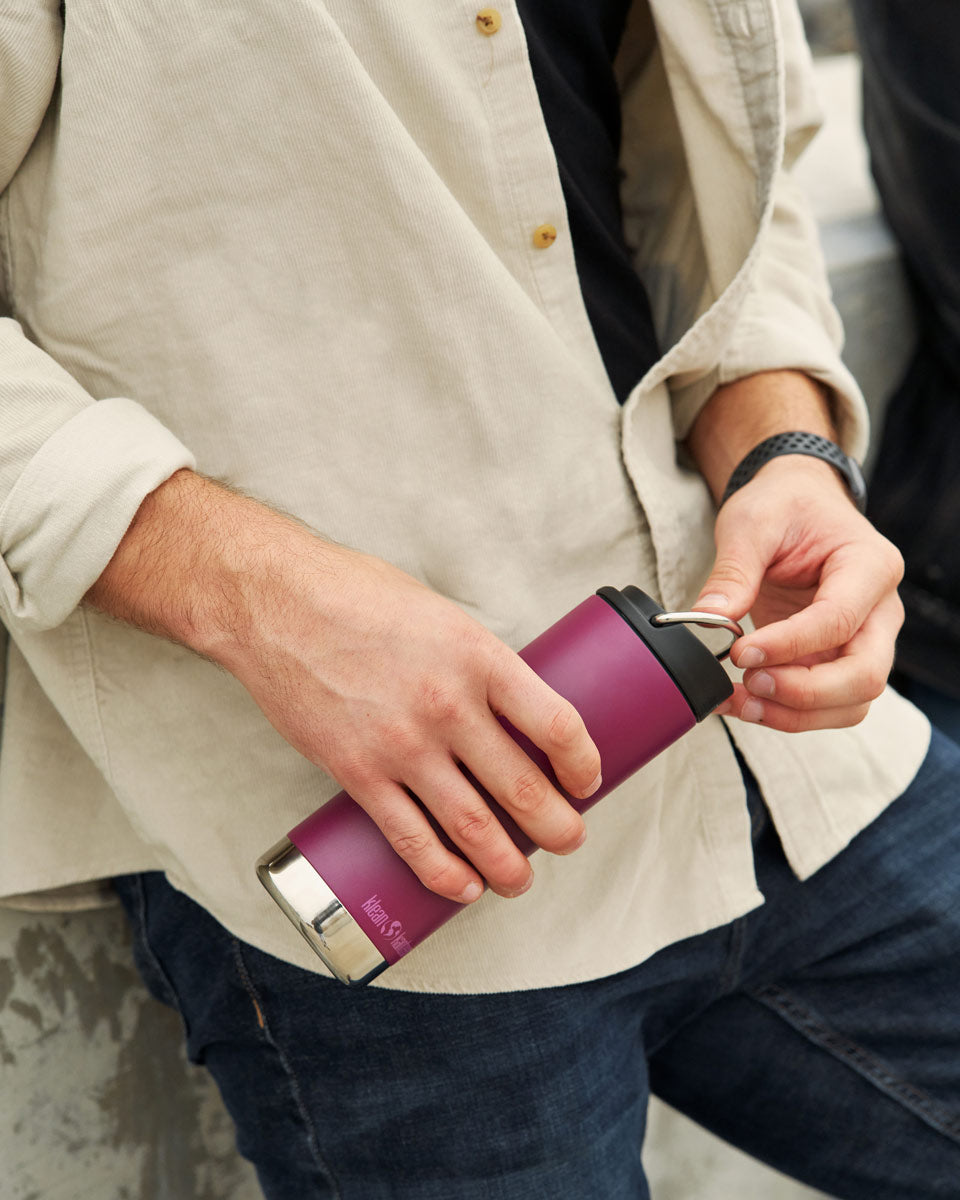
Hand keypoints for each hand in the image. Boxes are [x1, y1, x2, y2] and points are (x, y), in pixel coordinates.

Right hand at [86, 471, 601, 902]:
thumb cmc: (356, 596)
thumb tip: (509, 708)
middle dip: (558, 828)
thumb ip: (477, 662)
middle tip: (569, 839)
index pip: (558, 725)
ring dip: (507, 864)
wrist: (275, 603)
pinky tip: (463, 885)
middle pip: (524, 788)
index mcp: (479, 657)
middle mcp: (449, 706)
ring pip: (473, 825)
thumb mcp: (440, 615)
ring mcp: (403, 745)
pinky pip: (410, 838)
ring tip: (520, 879)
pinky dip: (443, 872)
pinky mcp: (358, 772)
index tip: (587, 781)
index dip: (584, 765)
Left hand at [694, 455, 903, 731]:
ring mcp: (865, 641)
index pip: (838, 621)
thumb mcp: (751, 522)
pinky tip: (742, 701)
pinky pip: (825, 704)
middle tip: (748, 682)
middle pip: (864, 676)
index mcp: (870, 566)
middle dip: (803, 694)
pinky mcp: (838, 661)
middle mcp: (880, 611)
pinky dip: (786, 713)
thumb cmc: (784, 505)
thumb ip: (734, 571)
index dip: (789, 645)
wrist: (797, 504)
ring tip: (740, 701)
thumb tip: (707, 619)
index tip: (740, 651)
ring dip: (795, 715)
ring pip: (851, 703)